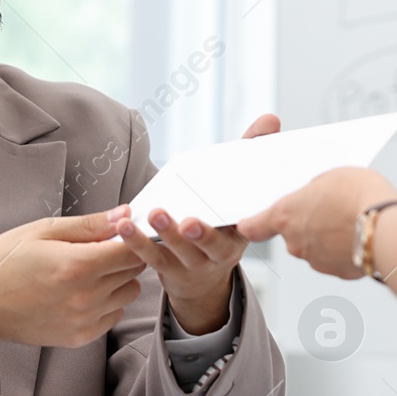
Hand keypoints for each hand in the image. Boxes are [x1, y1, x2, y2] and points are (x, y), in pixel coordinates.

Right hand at [0, 207, 146, 357]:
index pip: (132, 249)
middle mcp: (86, 296)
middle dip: (124, 255)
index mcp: (78, 265)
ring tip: (90, 271)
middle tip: (101, 248)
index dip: (132, 236)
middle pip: (134, 270)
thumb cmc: (4, 263)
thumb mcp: (42, 231)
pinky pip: (115, 315)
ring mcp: (84, 319)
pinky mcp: (80, 336)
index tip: (123, 231)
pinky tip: (84, 292)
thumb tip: (123, 213)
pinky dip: (108, 302)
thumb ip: (88, 224)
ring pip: (129, 293)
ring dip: (118, 279)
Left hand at [114, 113, 281, 333]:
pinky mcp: (167, 268)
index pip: (248, 222)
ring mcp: (193, 263)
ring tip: (154, 213)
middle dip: (201, 235)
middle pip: (212, 245)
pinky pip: (151, 258)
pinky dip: (137, 242)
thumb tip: (271, 119)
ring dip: (165, 234)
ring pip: (179, 252)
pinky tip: (125, 226)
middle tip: (189, 222)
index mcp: (242, 233)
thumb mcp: (239, 191)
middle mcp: (221, 253)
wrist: (204, 277)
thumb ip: (252, 151)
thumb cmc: (221, 222)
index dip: (246, 219)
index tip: (238, 215)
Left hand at [236, 167, 396, 279]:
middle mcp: (295, 242)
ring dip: (329, 236)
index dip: (251, 224)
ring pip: (317, 246)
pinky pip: (338, 258)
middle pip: (293, 233)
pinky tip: (362, 235)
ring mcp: (316, 260)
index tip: (247, 224)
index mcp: (286, 215)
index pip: (254, 225)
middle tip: (330, 208)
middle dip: (308, 223)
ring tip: (352, 220)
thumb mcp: (331, 176)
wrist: (386, 228)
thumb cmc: (358, 195)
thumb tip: (316, 196)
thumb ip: (315, 189)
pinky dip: (346, 249)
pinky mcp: (339, 272)